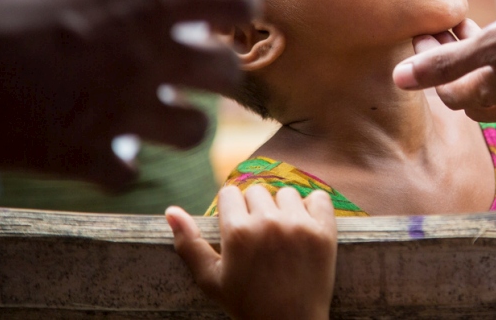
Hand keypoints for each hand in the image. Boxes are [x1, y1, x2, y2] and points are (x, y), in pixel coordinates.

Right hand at [0, 0, 255, 188]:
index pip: (237, 0)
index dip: (242, 1)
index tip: (230, 5)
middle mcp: (146, 55)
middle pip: (229, 73)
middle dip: (219, 69)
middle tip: (199, 65)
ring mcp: (119, 110)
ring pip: (195, 131)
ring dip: (183, 121)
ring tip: (163, 113)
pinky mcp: (82, 157)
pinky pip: (129, 174)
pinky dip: (120, 166)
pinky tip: (104, 151)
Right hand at [167, 185, 336, 319]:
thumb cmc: (246, 304)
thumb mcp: (210, 279)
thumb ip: (189, 243)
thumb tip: (171, 210)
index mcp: (237, 232)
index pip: (230, 193)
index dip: (231, 210)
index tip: (237, 229)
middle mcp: (268, 223)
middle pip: (257, 191)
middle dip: (255, 208)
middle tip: (259, 236)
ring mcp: (299, 225)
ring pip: (286, 193)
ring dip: (284, 208)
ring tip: (282, 234)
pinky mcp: (324, 231)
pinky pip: (318, 197)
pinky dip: (314, 207)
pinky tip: (305, 226)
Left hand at [393, 4, 495, 126]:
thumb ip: (449, 63)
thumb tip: (398, 78)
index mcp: (492, 98)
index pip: (442, 87)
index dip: (427, 60)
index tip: (424, 28)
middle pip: (466, 90)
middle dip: (449, 61)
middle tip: (444, 25)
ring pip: (494, 86)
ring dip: (477, 61)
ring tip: (474, 27)